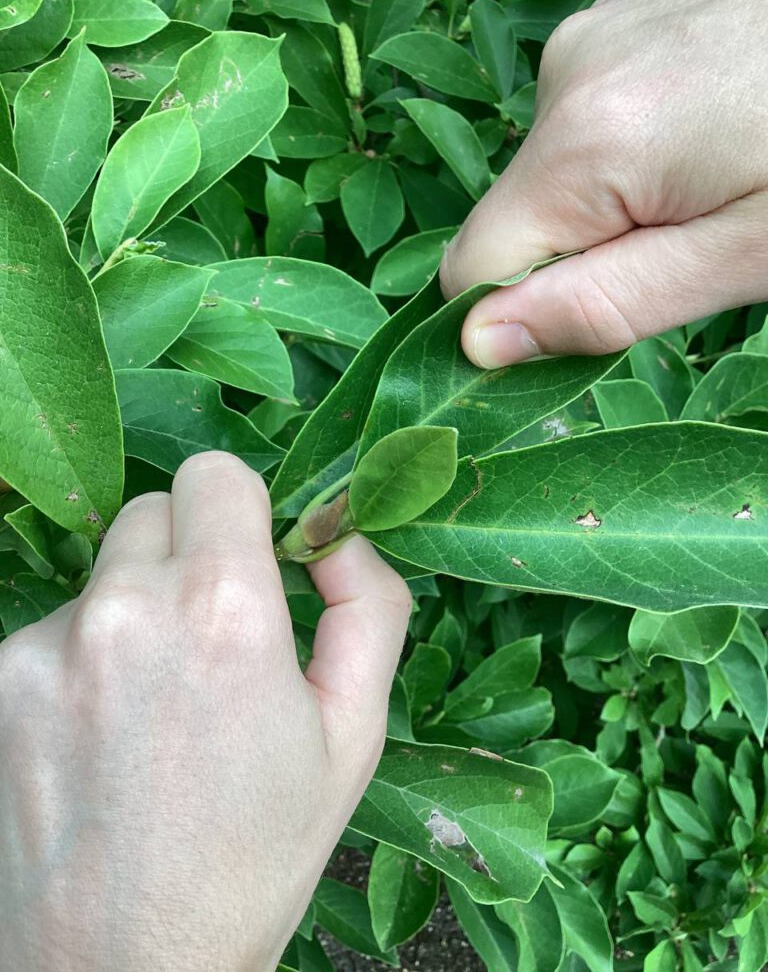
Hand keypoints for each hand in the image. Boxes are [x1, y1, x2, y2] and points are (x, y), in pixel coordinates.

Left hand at [0, 453, 410, 971]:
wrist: (129, 967)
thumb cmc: (256, 854)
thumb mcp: (355, 731)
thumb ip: (368, 604)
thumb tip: (336, 533)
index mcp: (224, 610)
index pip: (217, 475)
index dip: (245, 512)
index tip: (255, 561)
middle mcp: (124, 611)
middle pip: (156, 512)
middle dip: (191, 554)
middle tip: (213, 640)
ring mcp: (46, 646)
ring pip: (106, 573)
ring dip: (137, 609)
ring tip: (156, 705)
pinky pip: (58, 629)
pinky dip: (85, 658)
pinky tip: (104, 735)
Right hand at [441, 0, 767, 366]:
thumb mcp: (741, 258)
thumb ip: (603, 306)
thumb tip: (477, 344)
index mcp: (587, 140)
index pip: (471, 270)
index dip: (525, 315)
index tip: (611, 312)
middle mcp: (571, 70)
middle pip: (519, 217)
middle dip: (587, 252)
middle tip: (697, 238)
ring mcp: (599, 30)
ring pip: (557, 168)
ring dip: (616, 197)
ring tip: (718, 171)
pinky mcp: (629, 13)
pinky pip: (591, 113)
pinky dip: (635, 142)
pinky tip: (714, 123)